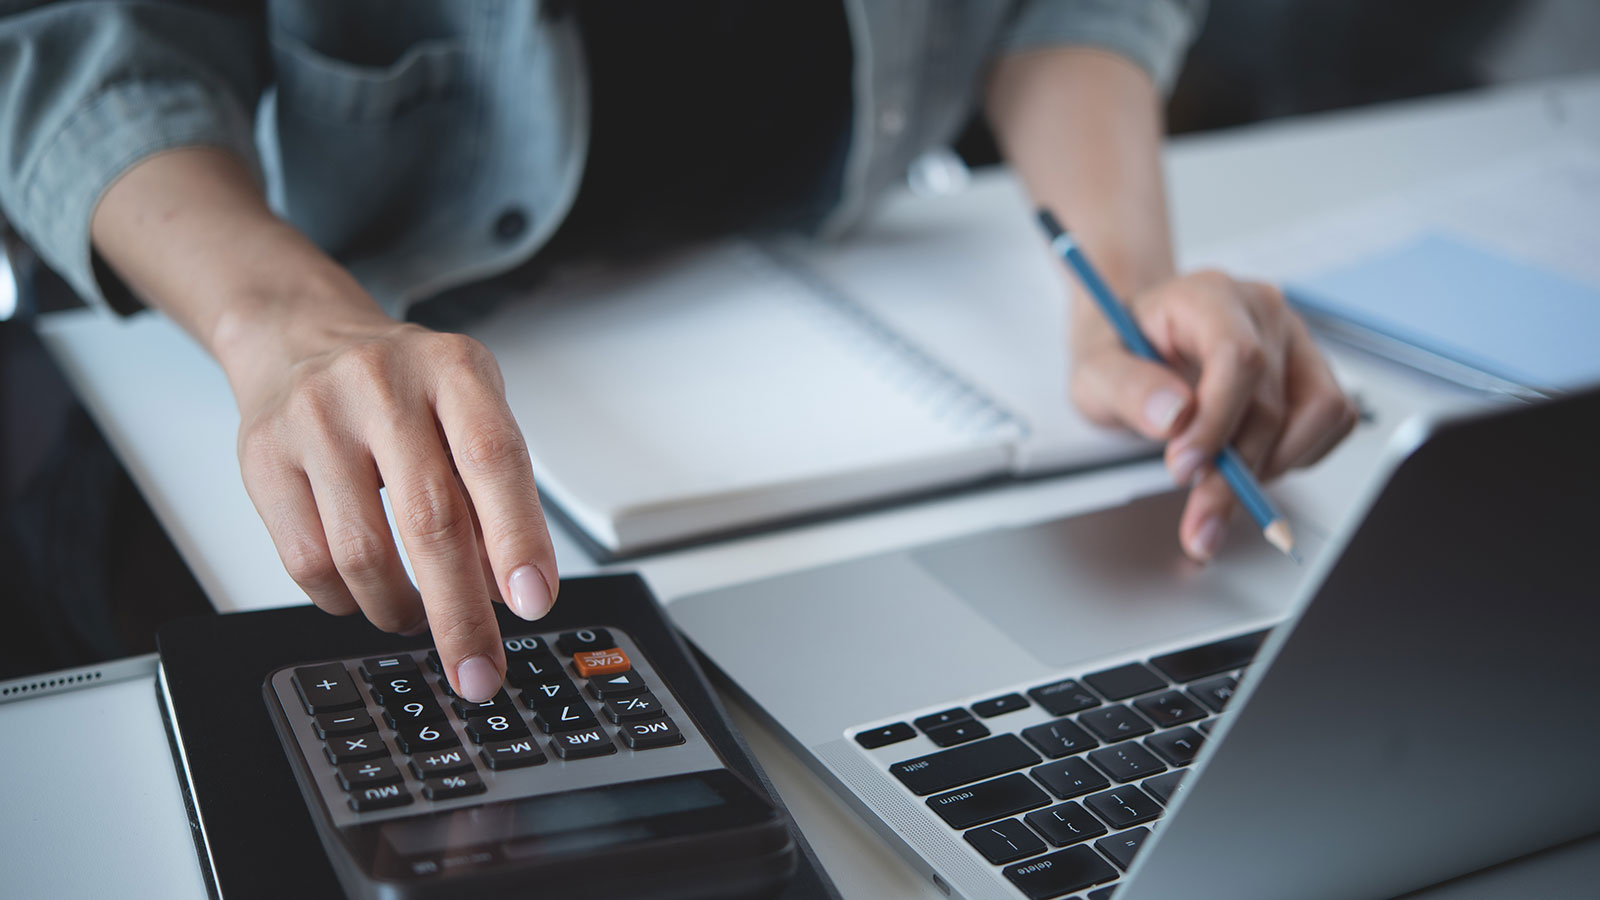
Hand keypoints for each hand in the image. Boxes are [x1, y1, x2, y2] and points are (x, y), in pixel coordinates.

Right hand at [86, 148, 556, 701]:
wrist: (300, 337)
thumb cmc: (404, 388)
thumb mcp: (469, 412)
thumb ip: (495, 492)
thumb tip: (508, 593)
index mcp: (453, 369)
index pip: (493, 459)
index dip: (518, 538)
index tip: (534, 603)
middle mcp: (383, 385)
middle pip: (431, 520)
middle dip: (461, 614)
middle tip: (480, 670)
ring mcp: (316, 419)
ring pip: (363, 553)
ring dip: (399, 610)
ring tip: (418, 618)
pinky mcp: (263, 457)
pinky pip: (308, 562)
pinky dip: (345, 599)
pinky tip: (365, 593)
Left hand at [1069, 270, 1357, 560]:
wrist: (1137, 336)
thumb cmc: (1120, 348)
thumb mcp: (1094, 369)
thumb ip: (1125, 388)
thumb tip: (1174, 417)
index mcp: (1209, 297)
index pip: (1239, 358)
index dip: (1216, 422)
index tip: (1183, 467)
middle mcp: (1261, 312)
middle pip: (1271, 403)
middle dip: (1234, 473)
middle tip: (1199, 517)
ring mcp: (1295, 340)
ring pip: (1318, 415)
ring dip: (1273, 466)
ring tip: (1222, 483)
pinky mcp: (1312, 371)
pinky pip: (1333, 423)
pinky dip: (1297, 457)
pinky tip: (1250, 464)